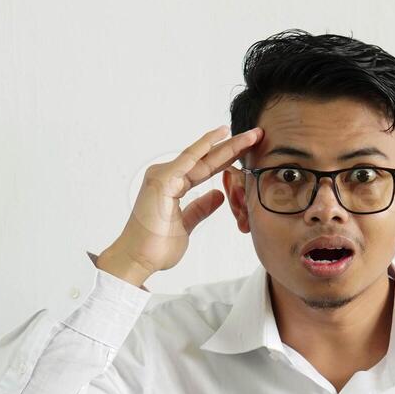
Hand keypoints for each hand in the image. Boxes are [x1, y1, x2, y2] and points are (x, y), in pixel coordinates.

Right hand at [97, 125, 263, 287]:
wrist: (137, 259)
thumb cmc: (155, 246)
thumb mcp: (186, 225)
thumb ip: (200, 208)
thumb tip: (217, 195)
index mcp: (172, 185)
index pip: (206, 168)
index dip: (228, 159)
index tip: (249, 151)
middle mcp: (166, 176)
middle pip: (206, 159)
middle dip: (233, 147)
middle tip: (257, 135)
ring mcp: (163, 176)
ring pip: (202, 157)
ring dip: (227, 145)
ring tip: (251, 135)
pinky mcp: (162, 180)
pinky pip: (188, 159)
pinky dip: (205, 146)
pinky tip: (222, 134)